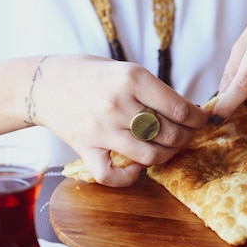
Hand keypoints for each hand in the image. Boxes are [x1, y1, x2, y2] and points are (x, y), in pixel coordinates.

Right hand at [34, 55, 208, 186]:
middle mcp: (118, 104)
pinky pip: (111, 176)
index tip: (202, 120)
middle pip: (169, 133)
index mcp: (132, 78)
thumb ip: (153, 91)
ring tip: (167, 148)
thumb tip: (187, 113)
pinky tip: (137, 167)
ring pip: (150, 155)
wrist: (43, 84)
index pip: (180, 108)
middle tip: (187, 134)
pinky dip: (129, 177)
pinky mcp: (85, 149)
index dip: (198, 119)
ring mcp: (101, 129)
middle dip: (186, 137)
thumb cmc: (90, 74)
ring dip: (166, 155)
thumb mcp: (125, 69)